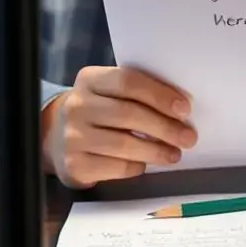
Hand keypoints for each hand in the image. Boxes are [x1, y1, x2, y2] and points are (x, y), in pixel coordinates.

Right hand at [41, 66, 197, 188]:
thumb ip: (137, 92)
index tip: (185, 109)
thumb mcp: (110, 92)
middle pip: (129, 114)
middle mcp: (77, 106)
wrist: (57, 137)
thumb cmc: (99, 109)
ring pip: (123, 144)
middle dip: (165, 127)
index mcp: (90, 79)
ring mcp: (72, 137)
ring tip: (175, 154)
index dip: (160, 94)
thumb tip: (180, 107)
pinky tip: (146, 164)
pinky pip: (114, 167)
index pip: (129, 82)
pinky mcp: (74, 165)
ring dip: (156, 150)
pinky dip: (135, 166)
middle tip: (188, 137)